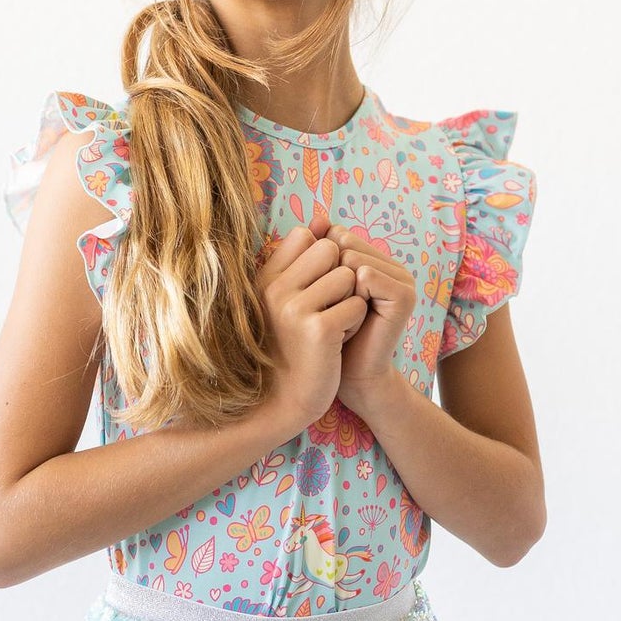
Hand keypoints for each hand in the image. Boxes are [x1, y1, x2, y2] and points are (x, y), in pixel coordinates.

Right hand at [253, 218, 366, 435]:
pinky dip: (355, 323)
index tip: (315, 292)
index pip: (305, 236)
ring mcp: (293, 308)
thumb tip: (322, 218)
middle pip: (330, 249)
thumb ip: (301, 259)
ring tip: (332, 328)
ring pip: (348, 276)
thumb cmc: (290, 349)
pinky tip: (337, 343)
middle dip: (341, 277)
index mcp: (264, 279)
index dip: (323, 259)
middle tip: (328, 310)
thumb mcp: (287, 300)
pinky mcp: (317, 329)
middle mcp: (273, 289)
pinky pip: (357, 304)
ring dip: (350, 301)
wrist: (284, 402)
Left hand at [311, 216, 415, 407]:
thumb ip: (318, 252)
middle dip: (328, 276)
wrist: (345, 376)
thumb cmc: (328, 334)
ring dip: (337, 290)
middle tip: (332, 310)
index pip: (337, 235)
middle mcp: (391, 264)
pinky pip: (366, 275)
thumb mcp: (319, 288)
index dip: (320, 265)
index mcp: (373, 259)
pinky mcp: (405, 295)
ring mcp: (401, 278)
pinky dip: (351, 297)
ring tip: (342, 316)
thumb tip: (317, 217)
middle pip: (344, 243)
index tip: (322, 298)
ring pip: (352, 258)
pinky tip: (353, 320)